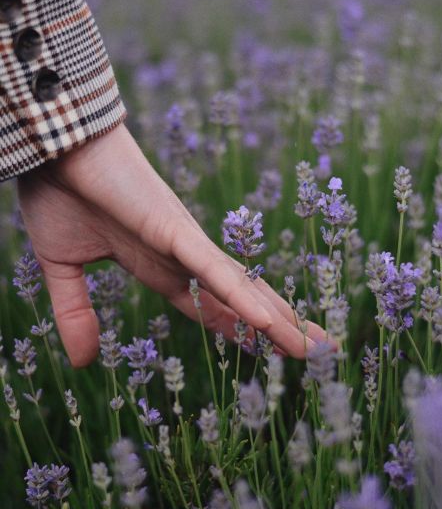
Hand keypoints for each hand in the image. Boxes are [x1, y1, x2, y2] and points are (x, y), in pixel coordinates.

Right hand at [17, 124, 328, 366]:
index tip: (270, 348)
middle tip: (320, 350)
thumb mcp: (64, 270)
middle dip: (279, 327)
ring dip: (279, 320)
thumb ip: (76, 313)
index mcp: (160, 268)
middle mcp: (182, 259)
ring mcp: (183, 244)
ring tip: (318, 347)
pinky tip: (269, 323)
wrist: (54, 146)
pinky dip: (239, 296)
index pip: (213, 308)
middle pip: (241, 302)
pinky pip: (212, 269)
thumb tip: (81, 362)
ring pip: (240, 290)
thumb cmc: (60, 193)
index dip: (242, 330)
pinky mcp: (173, 229)